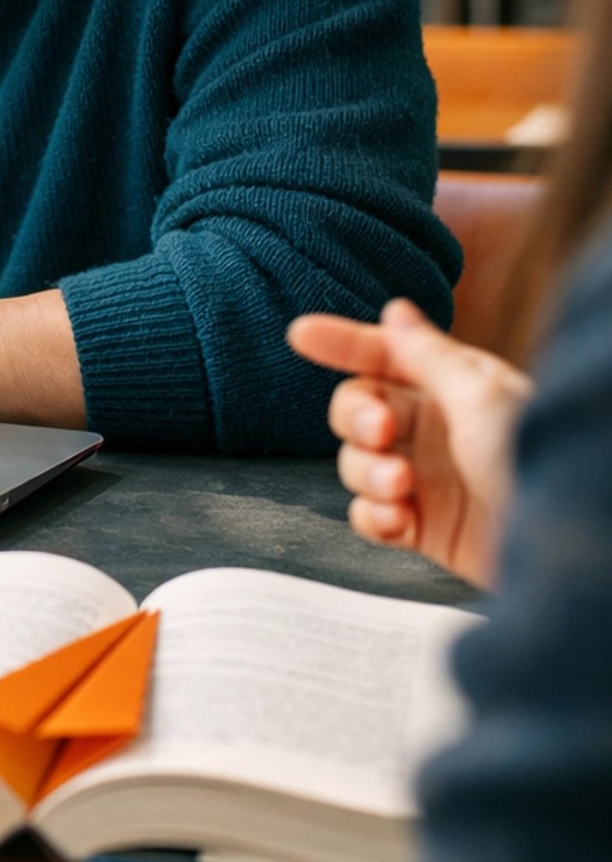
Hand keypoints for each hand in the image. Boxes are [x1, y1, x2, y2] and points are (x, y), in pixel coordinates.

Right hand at [287, 299, 532, 587]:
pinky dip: (374, 517)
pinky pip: (370, 515)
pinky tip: (399, 520)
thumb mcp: (480, 396)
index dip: (343, 343)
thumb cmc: (530, 460)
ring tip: (400, 487)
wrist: (560, 549)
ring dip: (366, 473)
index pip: (385, 355)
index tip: (300, 334)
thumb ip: (429, 356)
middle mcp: (434, 428)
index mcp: (451, 386)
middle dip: (357, 417)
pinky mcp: (423, 527)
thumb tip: (396, 311)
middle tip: (380, 431)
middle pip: (358, 408)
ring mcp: (425, 478)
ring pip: (356, 463)